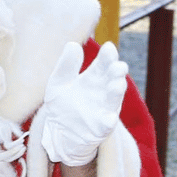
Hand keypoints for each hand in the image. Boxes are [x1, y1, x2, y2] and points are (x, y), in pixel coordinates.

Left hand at [40, 41, 126, 166]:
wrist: (58, 133)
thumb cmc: (62, 104)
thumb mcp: (59, 82)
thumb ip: (66, 66)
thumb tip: (73, 44)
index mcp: (93, 79)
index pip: (103, 64)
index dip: (107, 56)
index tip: (109, 47)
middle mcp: (102, 92)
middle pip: (112, 79)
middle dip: (116, 72)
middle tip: (118, 65)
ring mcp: (103, 110)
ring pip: (113, 100)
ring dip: (116, 92)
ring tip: (117, 85)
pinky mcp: (100, 128)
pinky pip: (107, 123)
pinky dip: (109, 120)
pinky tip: (110, 117)